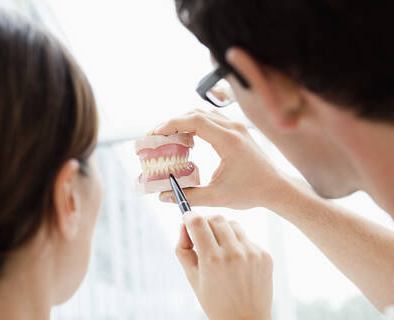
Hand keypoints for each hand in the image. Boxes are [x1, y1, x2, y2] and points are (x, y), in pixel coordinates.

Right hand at [152, 109, 287, 209]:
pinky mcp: (237, 130)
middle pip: (196, 113)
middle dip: (173, 122)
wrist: (276, 188)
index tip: (155, 133)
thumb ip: (189, 196)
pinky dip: (196, 124)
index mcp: (228, 140)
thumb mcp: (218, 197)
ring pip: (203, 113)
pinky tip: (188, 140)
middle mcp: (233, 128)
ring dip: (184, 121)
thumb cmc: (251, 192)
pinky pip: (212, 119)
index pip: (194, 121)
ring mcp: (236, 127)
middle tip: (156, 136)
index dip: (171, 124)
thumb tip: (163, 196)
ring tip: (169, 137)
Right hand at [177, 212, 272, 319]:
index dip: (189, 216)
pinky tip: (236, 261)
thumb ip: (183, 248)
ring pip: (232, 224)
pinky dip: (237, 243)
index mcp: (212, 260)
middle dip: (205, 222)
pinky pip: (246, 238)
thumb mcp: (191, 277)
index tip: (187, 218)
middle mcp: (233, 253)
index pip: (197, 222)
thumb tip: (184, 224)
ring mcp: (252, 253)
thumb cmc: (214, 301)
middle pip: (216, 218)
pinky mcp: (265, 255)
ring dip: (222, 230)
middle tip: (202, 234)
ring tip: (220, 249)